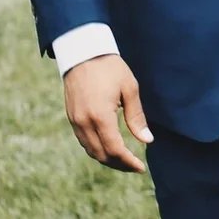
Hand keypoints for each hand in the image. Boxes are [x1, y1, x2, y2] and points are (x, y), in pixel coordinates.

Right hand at [64, 55, 153, 171]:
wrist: (82, 52)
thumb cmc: (110, 67)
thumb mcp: (129, 88)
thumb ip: (137, 117)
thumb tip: (147, 140)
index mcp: (100, 116)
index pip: (115, 150)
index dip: (128, 162)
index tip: (141, 167)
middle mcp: (84, 122)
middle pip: (101, 155)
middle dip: (119, 164)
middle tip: (135, 166)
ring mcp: (75, 120)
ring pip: (91, 151)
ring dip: (107, 159)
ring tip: (124, 160)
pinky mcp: (71, 117)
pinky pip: (83, 141)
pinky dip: (96, 149)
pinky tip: (109, 147)